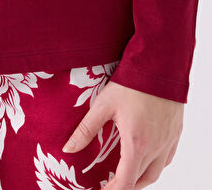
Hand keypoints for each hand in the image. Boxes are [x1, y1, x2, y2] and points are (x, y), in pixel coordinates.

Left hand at [62, 81, 183, 188]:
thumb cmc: (131, 83)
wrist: (159, 64)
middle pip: (141, 180)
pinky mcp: (175, 132)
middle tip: (110, 183)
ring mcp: (168, 141)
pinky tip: (146, 158)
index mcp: (137, 144)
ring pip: (156, 172)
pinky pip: (167, 158)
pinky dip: (155, 165)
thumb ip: (85, 129)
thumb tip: (67, 148)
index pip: (125, 182)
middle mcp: (156, 148)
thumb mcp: (103, 105)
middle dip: (125, 186)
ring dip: (140, 178)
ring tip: (126, 175)